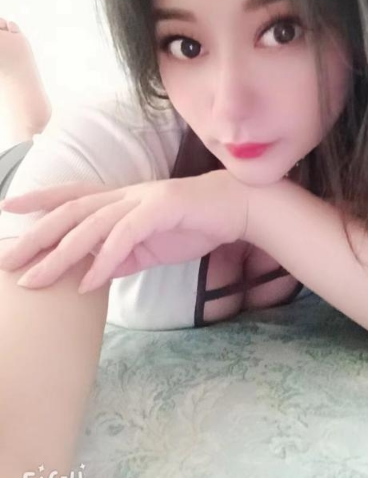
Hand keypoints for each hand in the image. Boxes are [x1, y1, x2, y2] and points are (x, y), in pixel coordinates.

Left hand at [0, 170, 248, 292]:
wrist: (234, 209)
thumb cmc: (192, 224)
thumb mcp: (148, 246)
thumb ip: (120, 257)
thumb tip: (92, 274)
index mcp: (121, 199)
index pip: (73, 196)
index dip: (40, 200)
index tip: (8, 209)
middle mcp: (125, 195)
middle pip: (71, 212)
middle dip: (36, 236)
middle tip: (7, 260)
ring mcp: (142, 200)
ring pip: (91, 225)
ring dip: (61, 254)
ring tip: (35, 279)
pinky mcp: (161, 210)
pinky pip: (125, 236)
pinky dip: (104, 259)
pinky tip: (88, 282)